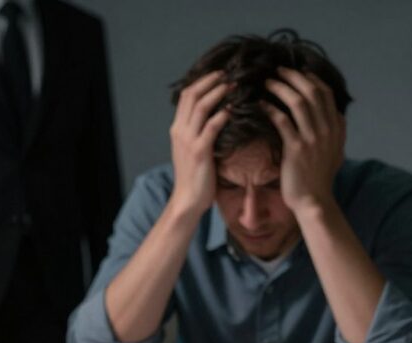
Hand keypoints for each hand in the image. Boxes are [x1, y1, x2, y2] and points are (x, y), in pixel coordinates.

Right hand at [169, 71, 231, 216]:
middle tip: (229, 73)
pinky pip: (212, 126)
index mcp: (177, 128)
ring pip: (201, 106)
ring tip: (234, 85)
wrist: (187, 200)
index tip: (219, 74)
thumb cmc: (195, 177)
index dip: (202, 81)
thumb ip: (199, 133)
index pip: (187, 95)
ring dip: (219, 92)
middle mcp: (180, 130)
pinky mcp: (200, 151)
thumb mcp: (192, 150)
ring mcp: (188, 140)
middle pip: (192, 94)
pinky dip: (223, 115)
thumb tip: (216, 117)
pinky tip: (234, 109)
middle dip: (211, 80)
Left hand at [261, 67, 344, 212]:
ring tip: (267, 82)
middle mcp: (327, 129)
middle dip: (294, 77)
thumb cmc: (319, 177)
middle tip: (278, 70)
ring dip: (281, 88)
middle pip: (312, 92)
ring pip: (298, 102)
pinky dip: (271, 109)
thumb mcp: (335, 151)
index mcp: (336, 128)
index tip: (297, 72)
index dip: (310, 78)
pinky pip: (282, 121)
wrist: (313, 200)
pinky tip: (260, 104)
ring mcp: (313, 138)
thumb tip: (334, 115)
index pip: (326, 93)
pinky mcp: (296, 149)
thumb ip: (335, 131)